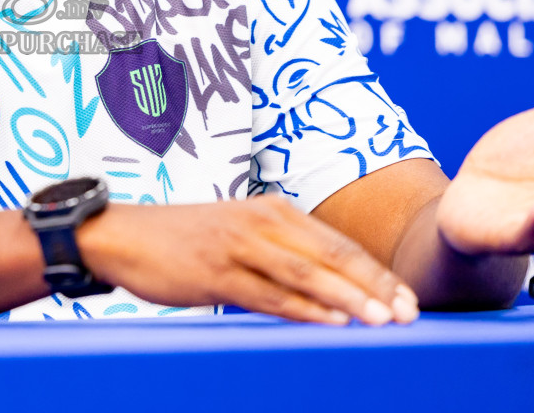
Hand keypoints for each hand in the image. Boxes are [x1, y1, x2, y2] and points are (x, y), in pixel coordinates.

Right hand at [78, 195, 419, 325]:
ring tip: (382, 320)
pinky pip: (269, 294)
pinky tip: (330, 322)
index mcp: (273, 210)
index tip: (408, 297)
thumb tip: (333, 290)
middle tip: (409, 313)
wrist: (123, 235)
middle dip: (375, 286)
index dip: (377, 272)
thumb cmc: (186, 240)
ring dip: (349, 299)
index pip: (338, 243)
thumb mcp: (240, 236)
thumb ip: (283, 255)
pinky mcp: (216, 272)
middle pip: (331, 256)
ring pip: (306, 275)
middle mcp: (261, 222)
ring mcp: (238, 246)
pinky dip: (304, 309)